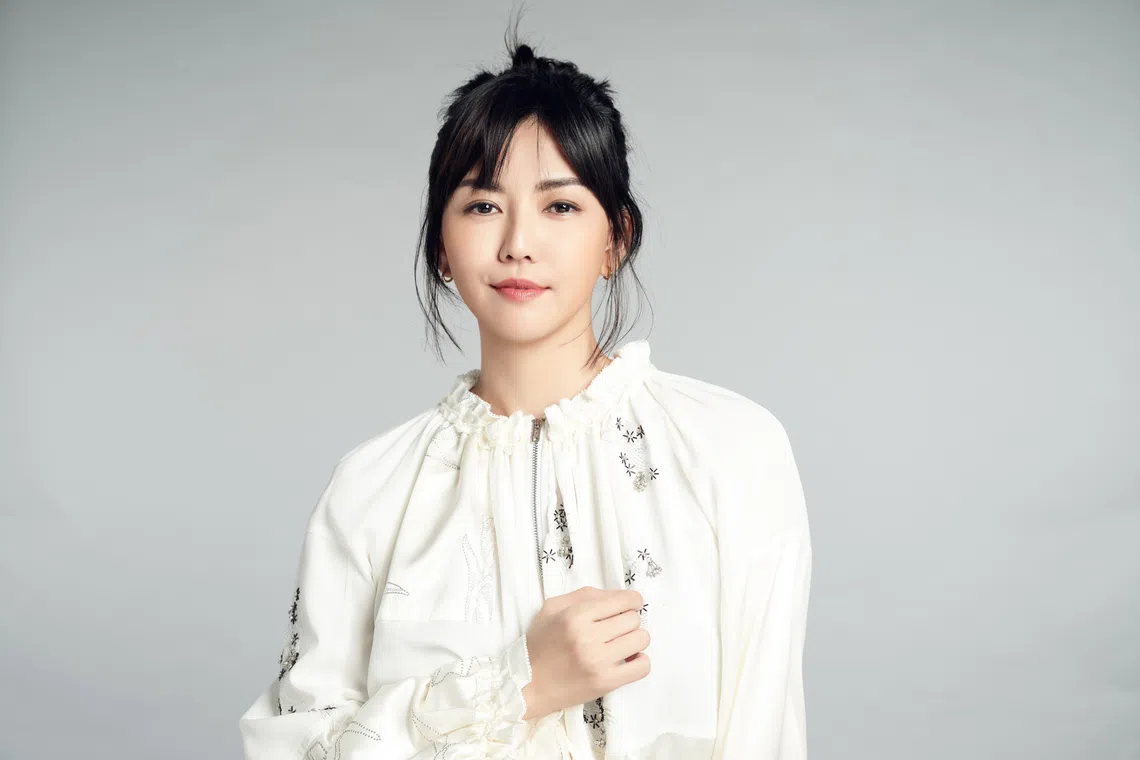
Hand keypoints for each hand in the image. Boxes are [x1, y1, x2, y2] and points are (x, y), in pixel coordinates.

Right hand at [520, 586, 649, 720]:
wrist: (526, 684)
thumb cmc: (540, 643)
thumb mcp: (552, 608)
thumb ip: (584, 596)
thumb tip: (616, 595)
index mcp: (575, 615)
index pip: (623, 600)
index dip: (632, 600)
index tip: (630, 605)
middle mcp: (589, 637)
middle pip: (633, 619)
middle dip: (629, 620)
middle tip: (618, 627)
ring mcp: (599, 661)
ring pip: (641, 640)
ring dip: (635, 639)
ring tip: (621, 643)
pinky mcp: (605, 682)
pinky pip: (642, 667)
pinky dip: (640, 661)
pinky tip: (627, 660)